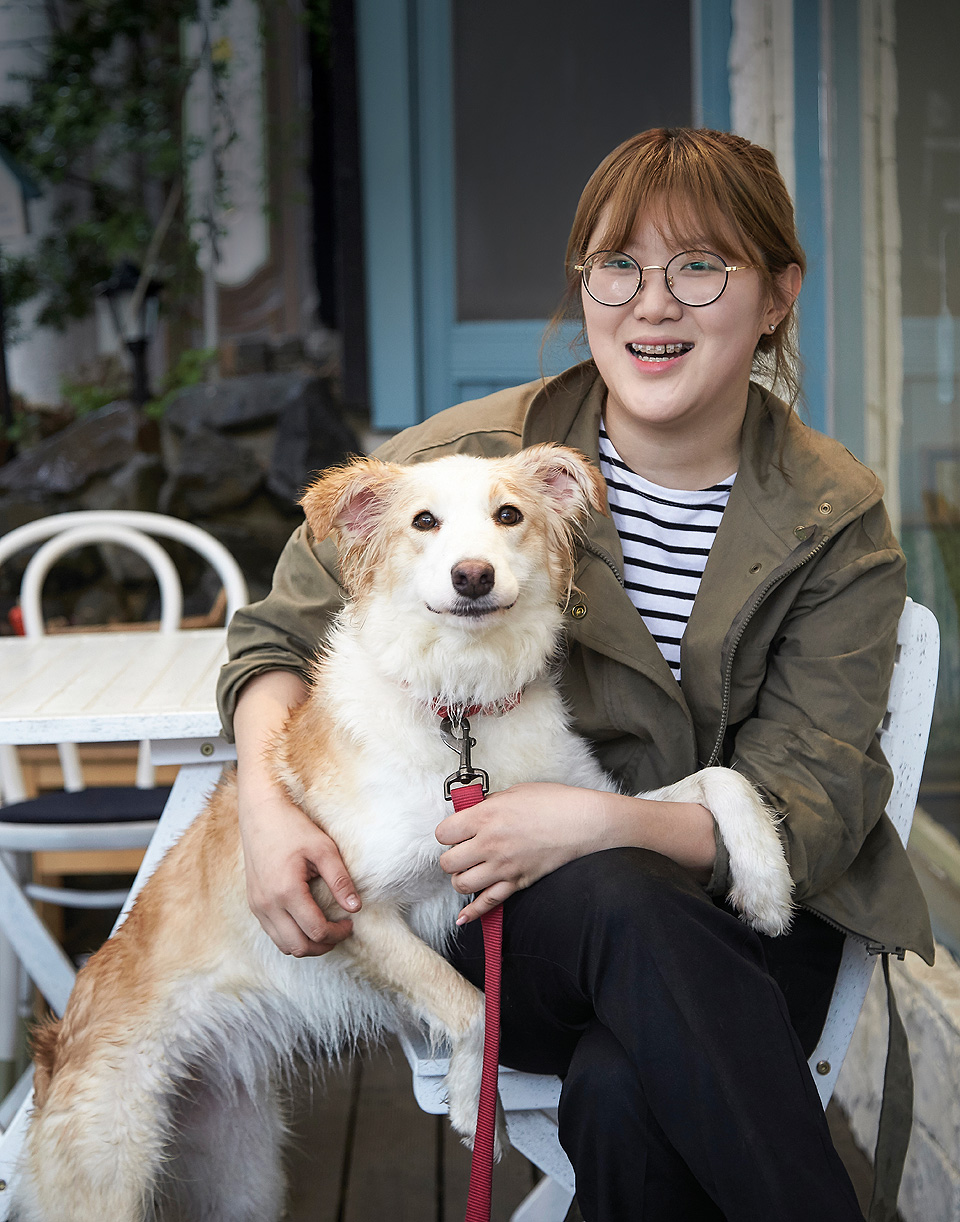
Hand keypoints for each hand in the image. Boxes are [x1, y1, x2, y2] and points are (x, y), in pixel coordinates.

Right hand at [238, 784, 360, 956]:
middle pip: (298, 947)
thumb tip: (355, 908)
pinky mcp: (253, 903)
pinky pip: (272, 933)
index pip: (315, 930)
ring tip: (325, 929)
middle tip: (340, 931)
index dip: (337, 933)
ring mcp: (257, 905)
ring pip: (283, 945)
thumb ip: (340, 880)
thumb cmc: (293, 827)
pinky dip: (291, 935)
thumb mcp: (323, 849)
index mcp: (286, 891)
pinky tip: (306, 921)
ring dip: (306, 944)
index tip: (350, 922)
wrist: (260, 814)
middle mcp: (267, 904)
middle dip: (323, 945)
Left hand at [435, 782, 609, 924]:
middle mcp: (490, 844)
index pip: (444, 833)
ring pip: (461, 884)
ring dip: (460, 879)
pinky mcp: (517, 882)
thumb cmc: (555, 802)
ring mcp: (503, 866)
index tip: (454, 832)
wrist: (583, 822)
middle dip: (450, 857)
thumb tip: (474, 811)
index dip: (447, 833)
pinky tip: (464, 916)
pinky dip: (472, 912)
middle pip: (448, 862)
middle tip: (460, 852)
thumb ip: (489, 803)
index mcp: (486, 816)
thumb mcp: (515, 792)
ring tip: (468, 871)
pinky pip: (488, 903)